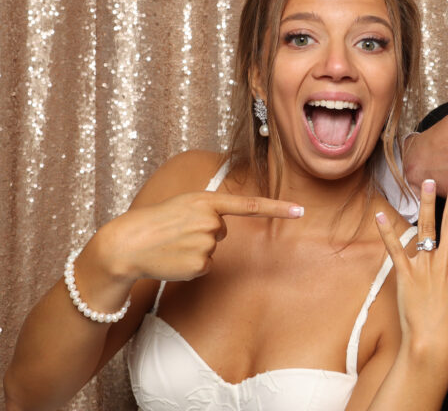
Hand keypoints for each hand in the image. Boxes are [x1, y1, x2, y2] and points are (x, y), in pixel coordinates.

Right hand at [96, 191, 303, 282]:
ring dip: (195, 249)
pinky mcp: (199, 265)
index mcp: (207, 201)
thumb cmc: (157, 222)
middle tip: (178, 232)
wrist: (127, 243)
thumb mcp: (185, 204)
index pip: (251, 205)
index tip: (300, 210)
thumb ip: (210, 209)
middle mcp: (210, 221)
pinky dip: (191, 265)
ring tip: (173, 244)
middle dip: (203, 232)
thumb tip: (222, 227)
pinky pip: (205, 266)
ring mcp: (205, 244)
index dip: (278, 208)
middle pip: (223, 231)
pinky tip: (173, 259)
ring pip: (213, 250)